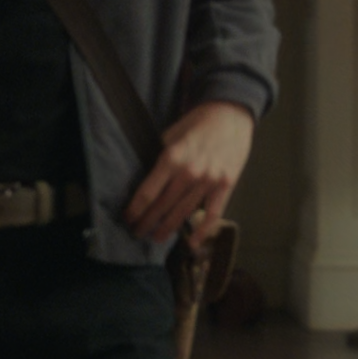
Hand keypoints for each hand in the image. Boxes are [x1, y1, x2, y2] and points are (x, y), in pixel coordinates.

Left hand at [126, 101, 255, 246]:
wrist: (229, 115)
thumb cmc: (196, 123)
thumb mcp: (170, 135)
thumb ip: (159, 159)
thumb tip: (144, 182)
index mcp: (172, 158)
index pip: (148, 193)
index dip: (135, 210)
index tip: (128, 218)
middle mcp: (189, 172)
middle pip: (163, 207)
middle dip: (147, 222)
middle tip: (137, 232)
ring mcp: (209, 181)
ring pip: (184, 213)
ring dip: (168, 228)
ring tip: (156, 237)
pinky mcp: (226, 186)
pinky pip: (213, 214)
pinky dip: (202, 231)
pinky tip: (191, 243)